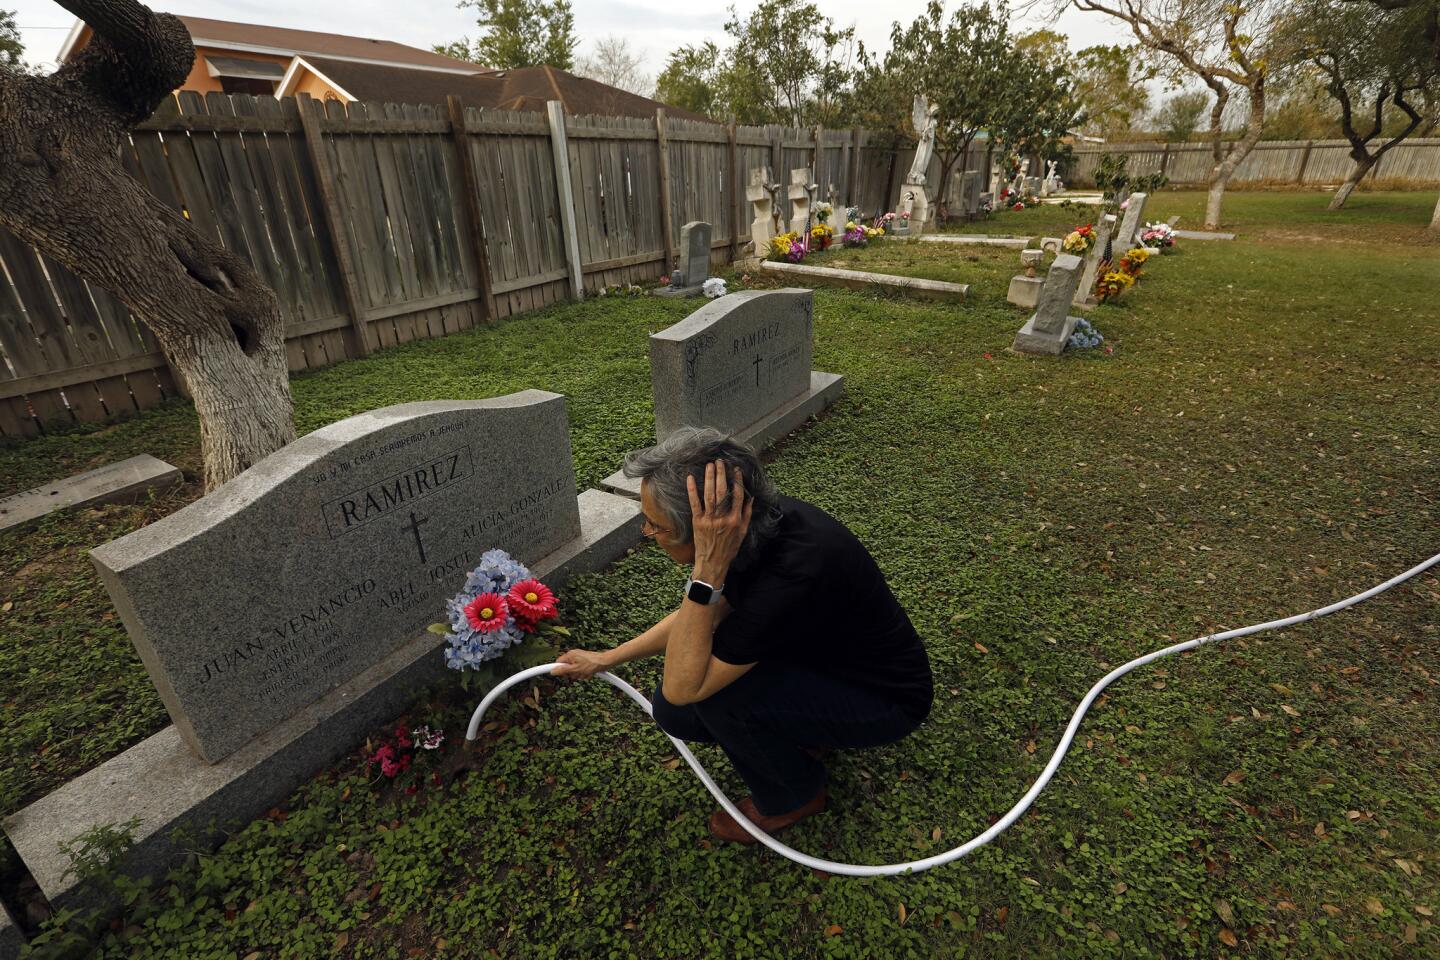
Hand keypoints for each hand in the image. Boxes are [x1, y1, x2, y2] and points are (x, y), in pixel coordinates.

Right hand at [552, 649, 610, 679]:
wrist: (606, 662)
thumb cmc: (592, 664)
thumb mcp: (576, 669)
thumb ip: (563, 670)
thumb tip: (553, 671)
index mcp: (570, 655)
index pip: (558, 663)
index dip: (556, 669)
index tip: (546, 672)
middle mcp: (574, 656)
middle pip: (567, 668)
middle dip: (572, 674)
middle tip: (578, 674)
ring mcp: (580, 659)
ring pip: (574, 671)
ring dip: (579, 675)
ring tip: (586, 673)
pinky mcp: (585, 663)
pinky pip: (581, 671)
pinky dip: (584, 674)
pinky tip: (590, 674)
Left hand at [687, 459, 752, 584]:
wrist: (713, 562)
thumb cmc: (729, 548)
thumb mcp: (742, 532)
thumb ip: (746, 514)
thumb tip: (750, 497)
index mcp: (735, 520)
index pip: (737, 496)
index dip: (737, 481)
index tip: (735, 469)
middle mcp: (722, 518)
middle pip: (722, 491)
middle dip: (721, 474)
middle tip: (720, 461)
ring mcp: (709, 519)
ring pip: (709, 495)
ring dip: (708, 478)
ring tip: (709, 465)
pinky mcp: (697, 521)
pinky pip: (694, 503)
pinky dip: (692, 490)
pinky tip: (690, 478)